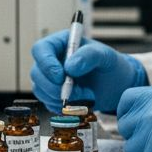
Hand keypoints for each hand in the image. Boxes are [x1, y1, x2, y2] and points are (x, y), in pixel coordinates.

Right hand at [29, 30, 146, 113]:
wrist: (114, 84)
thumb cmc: (109, 65)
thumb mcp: (105, 56)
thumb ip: (89, 56)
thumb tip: (70, 66)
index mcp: (59, 44)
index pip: (40, 50)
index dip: (46, 64)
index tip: (61, 77)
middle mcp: (51, 60)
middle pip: (37, 73)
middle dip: (56, 87)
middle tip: (79, 92)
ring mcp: (49, 79)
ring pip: (41, 91)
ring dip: (63, 99)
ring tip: (86, 96)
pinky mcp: (52, 95)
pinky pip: (49, 103)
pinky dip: (64, 107)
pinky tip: (81, 102)